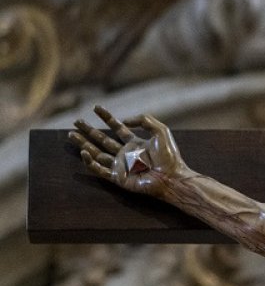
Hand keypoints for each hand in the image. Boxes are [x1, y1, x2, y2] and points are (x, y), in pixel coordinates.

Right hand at [68, 106, 186, 197]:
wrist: (171, 177)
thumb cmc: (169, 156)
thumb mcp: (160, 131)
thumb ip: (144, 120)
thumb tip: (124, 120)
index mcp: (136, 143)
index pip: (118, 128)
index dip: (106, 117)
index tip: (96, 107)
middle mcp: (126, 154)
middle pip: (103, 140)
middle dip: (89, 131)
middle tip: (76, 122)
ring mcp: (121, 166)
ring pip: (97, 153)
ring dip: (84, 144)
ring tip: (71, 134)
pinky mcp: (118, 178)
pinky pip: (100, 170)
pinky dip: (90, 162)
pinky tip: (83, 152)